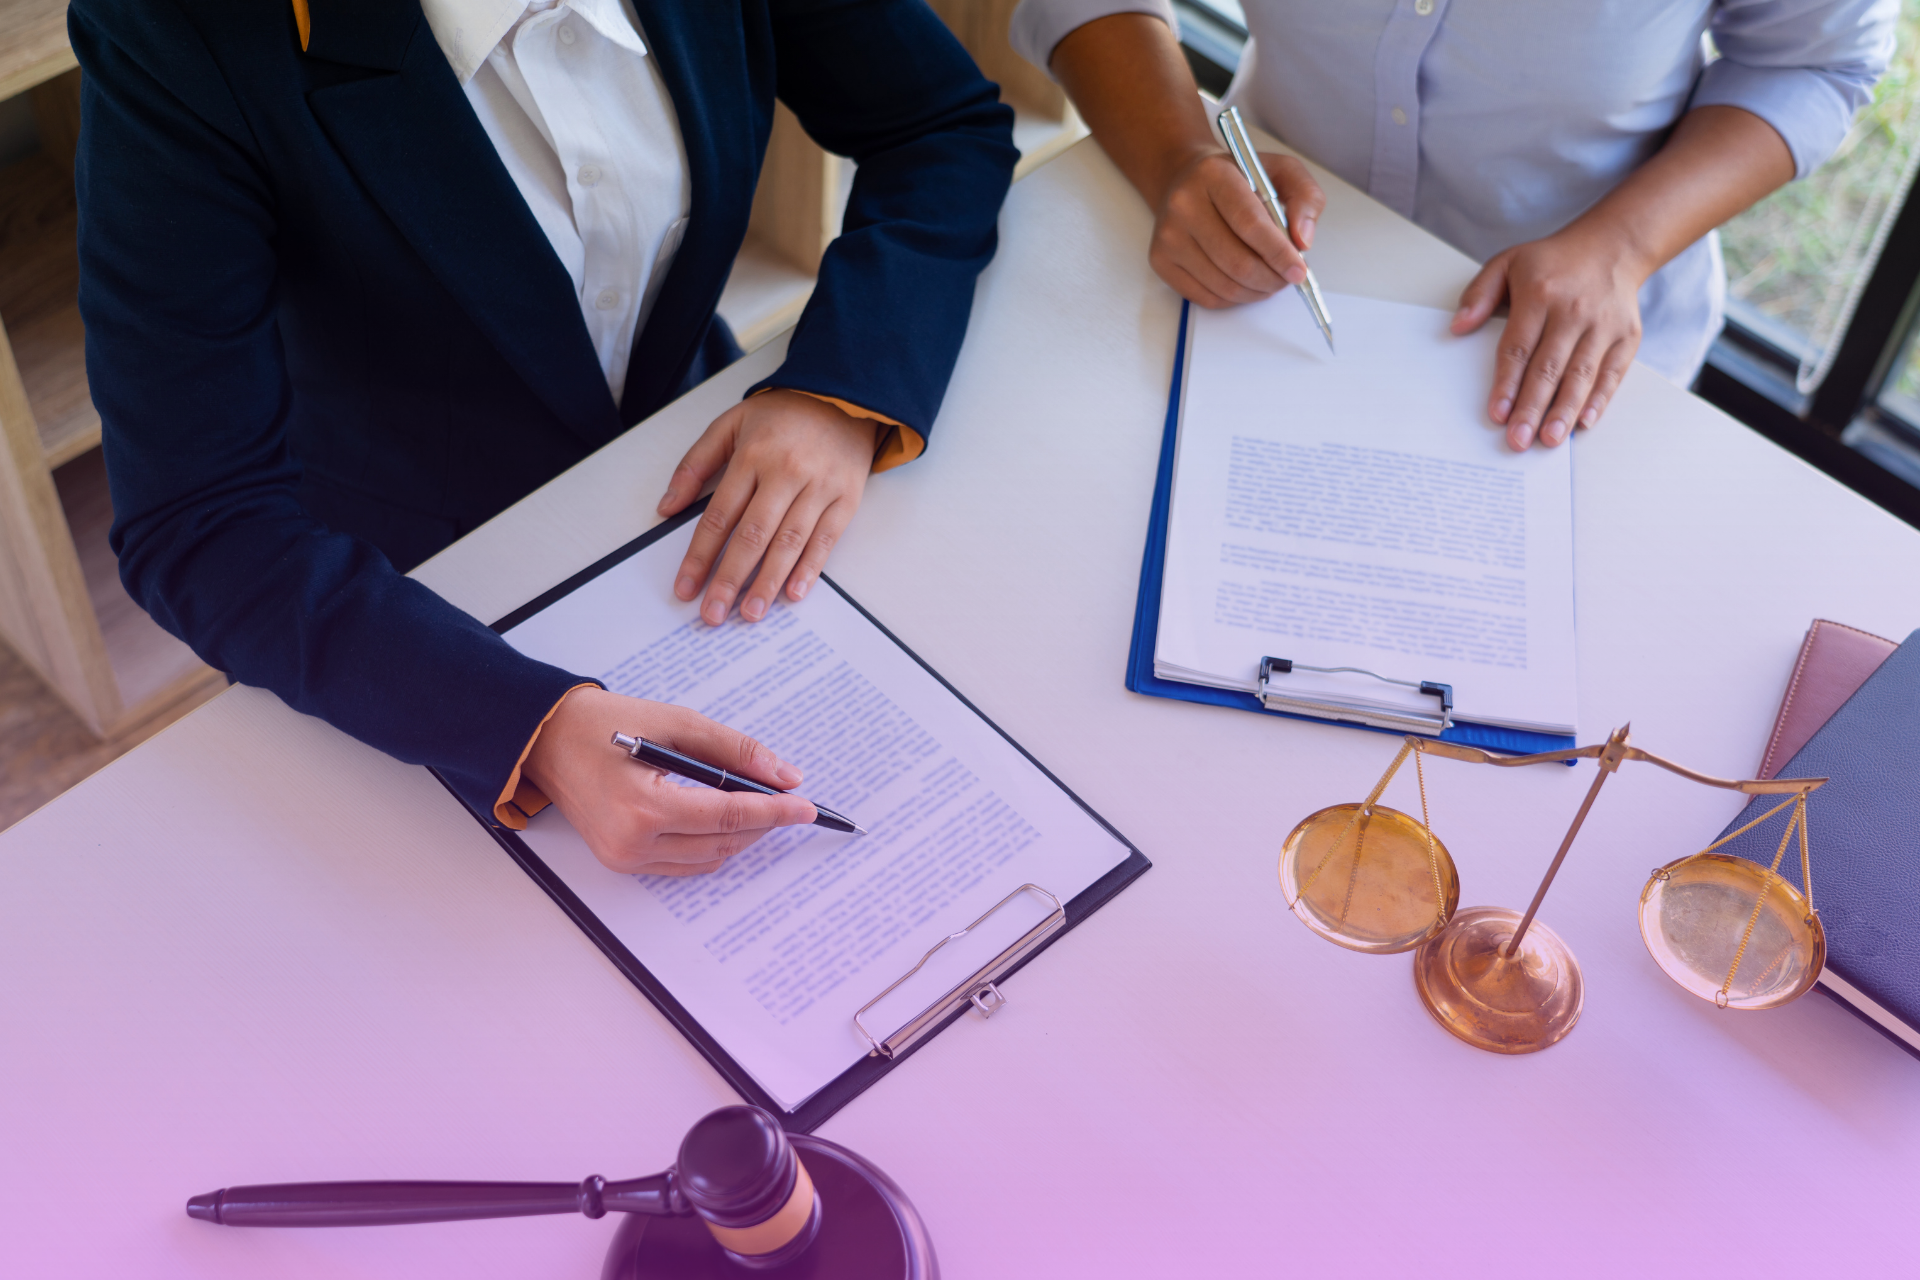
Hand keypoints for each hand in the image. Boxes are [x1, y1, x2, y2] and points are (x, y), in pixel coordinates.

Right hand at [522, 688, 816, 875]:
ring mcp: (625, 858)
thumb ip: (733, 750)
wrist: (545, 739)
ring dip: (740, 836)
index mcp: (644, 807)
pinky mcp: (621, 861)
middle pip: (723, 842)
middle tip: (790, 800)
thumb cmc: (604, 723)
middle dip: (763, 822)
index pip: (729, 816)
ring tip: (762, 807)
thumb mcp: (675, 723)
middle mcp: (633, 842)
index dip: (774, 811)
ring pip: (708, 859)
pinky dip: (712, 845)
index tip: (807, 807)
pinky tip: (726, 821)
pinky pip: (683, 864)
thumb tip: (784, 775)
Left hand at [658, 390, 878, 623]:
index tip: (686, 587)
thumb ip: (695, 464)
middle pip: (752, 535)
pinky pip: (825, 540)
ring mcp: (819, 487)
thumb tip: (668, 507)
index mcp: (752, 456)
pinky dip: (809, 569)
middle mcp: (785, 473)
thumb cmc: (784, 414)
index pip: (719, 515)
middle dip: (729, 579)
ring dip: (768, 581)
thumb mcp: (730, 424)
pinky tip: (793, 593)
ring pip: (789, 543)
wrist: (844, 396)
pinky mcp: (846, 499)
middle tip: (714, 614)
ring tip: (751, 613)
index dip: (700, 555)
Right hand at [1148, 149, 1324, 309]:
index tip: (1299, 270)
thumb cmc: (1236, 177)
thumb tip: (1302, 240)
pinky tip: (1245, 284)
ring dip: (1256, 292)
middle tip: (1287, 278)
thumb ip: (1304, 197)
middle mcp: (1184, 204)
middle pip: (1236, 261)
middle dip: (1271, 279)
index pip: (1250, 224)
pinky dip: (1233, 299)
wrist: (1184, 177)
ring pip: (1223, 285)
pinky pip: (1205, 297)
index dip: (1279, 253)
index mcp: (1213, 175)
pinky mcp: (1160, 260)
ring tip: (1269, 280)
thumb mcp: (1280, 171)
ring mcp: (1168, 236)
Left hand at [1452, 224, 1650, 450]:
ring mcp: (1603, 325)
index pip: (1519, 346)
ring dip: (1564, 410)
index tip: (1497, 413)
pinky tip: (1584, 422)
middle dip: (1533, 407)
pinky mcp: (1627, 336)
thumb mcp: (1507, 262)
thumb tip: (1457, 326)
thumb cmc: (1551, 262)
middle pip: (1549, 367)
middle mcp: (1574, 311)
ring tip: (1549, 440)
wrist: (1612, 246)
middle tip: (1518, 440)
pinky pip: (1613, 373)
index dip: (1507, 383)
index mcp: (1540, 294)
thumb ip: (1480, 294)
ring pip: (1581, 374)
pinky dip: (1599, 399)